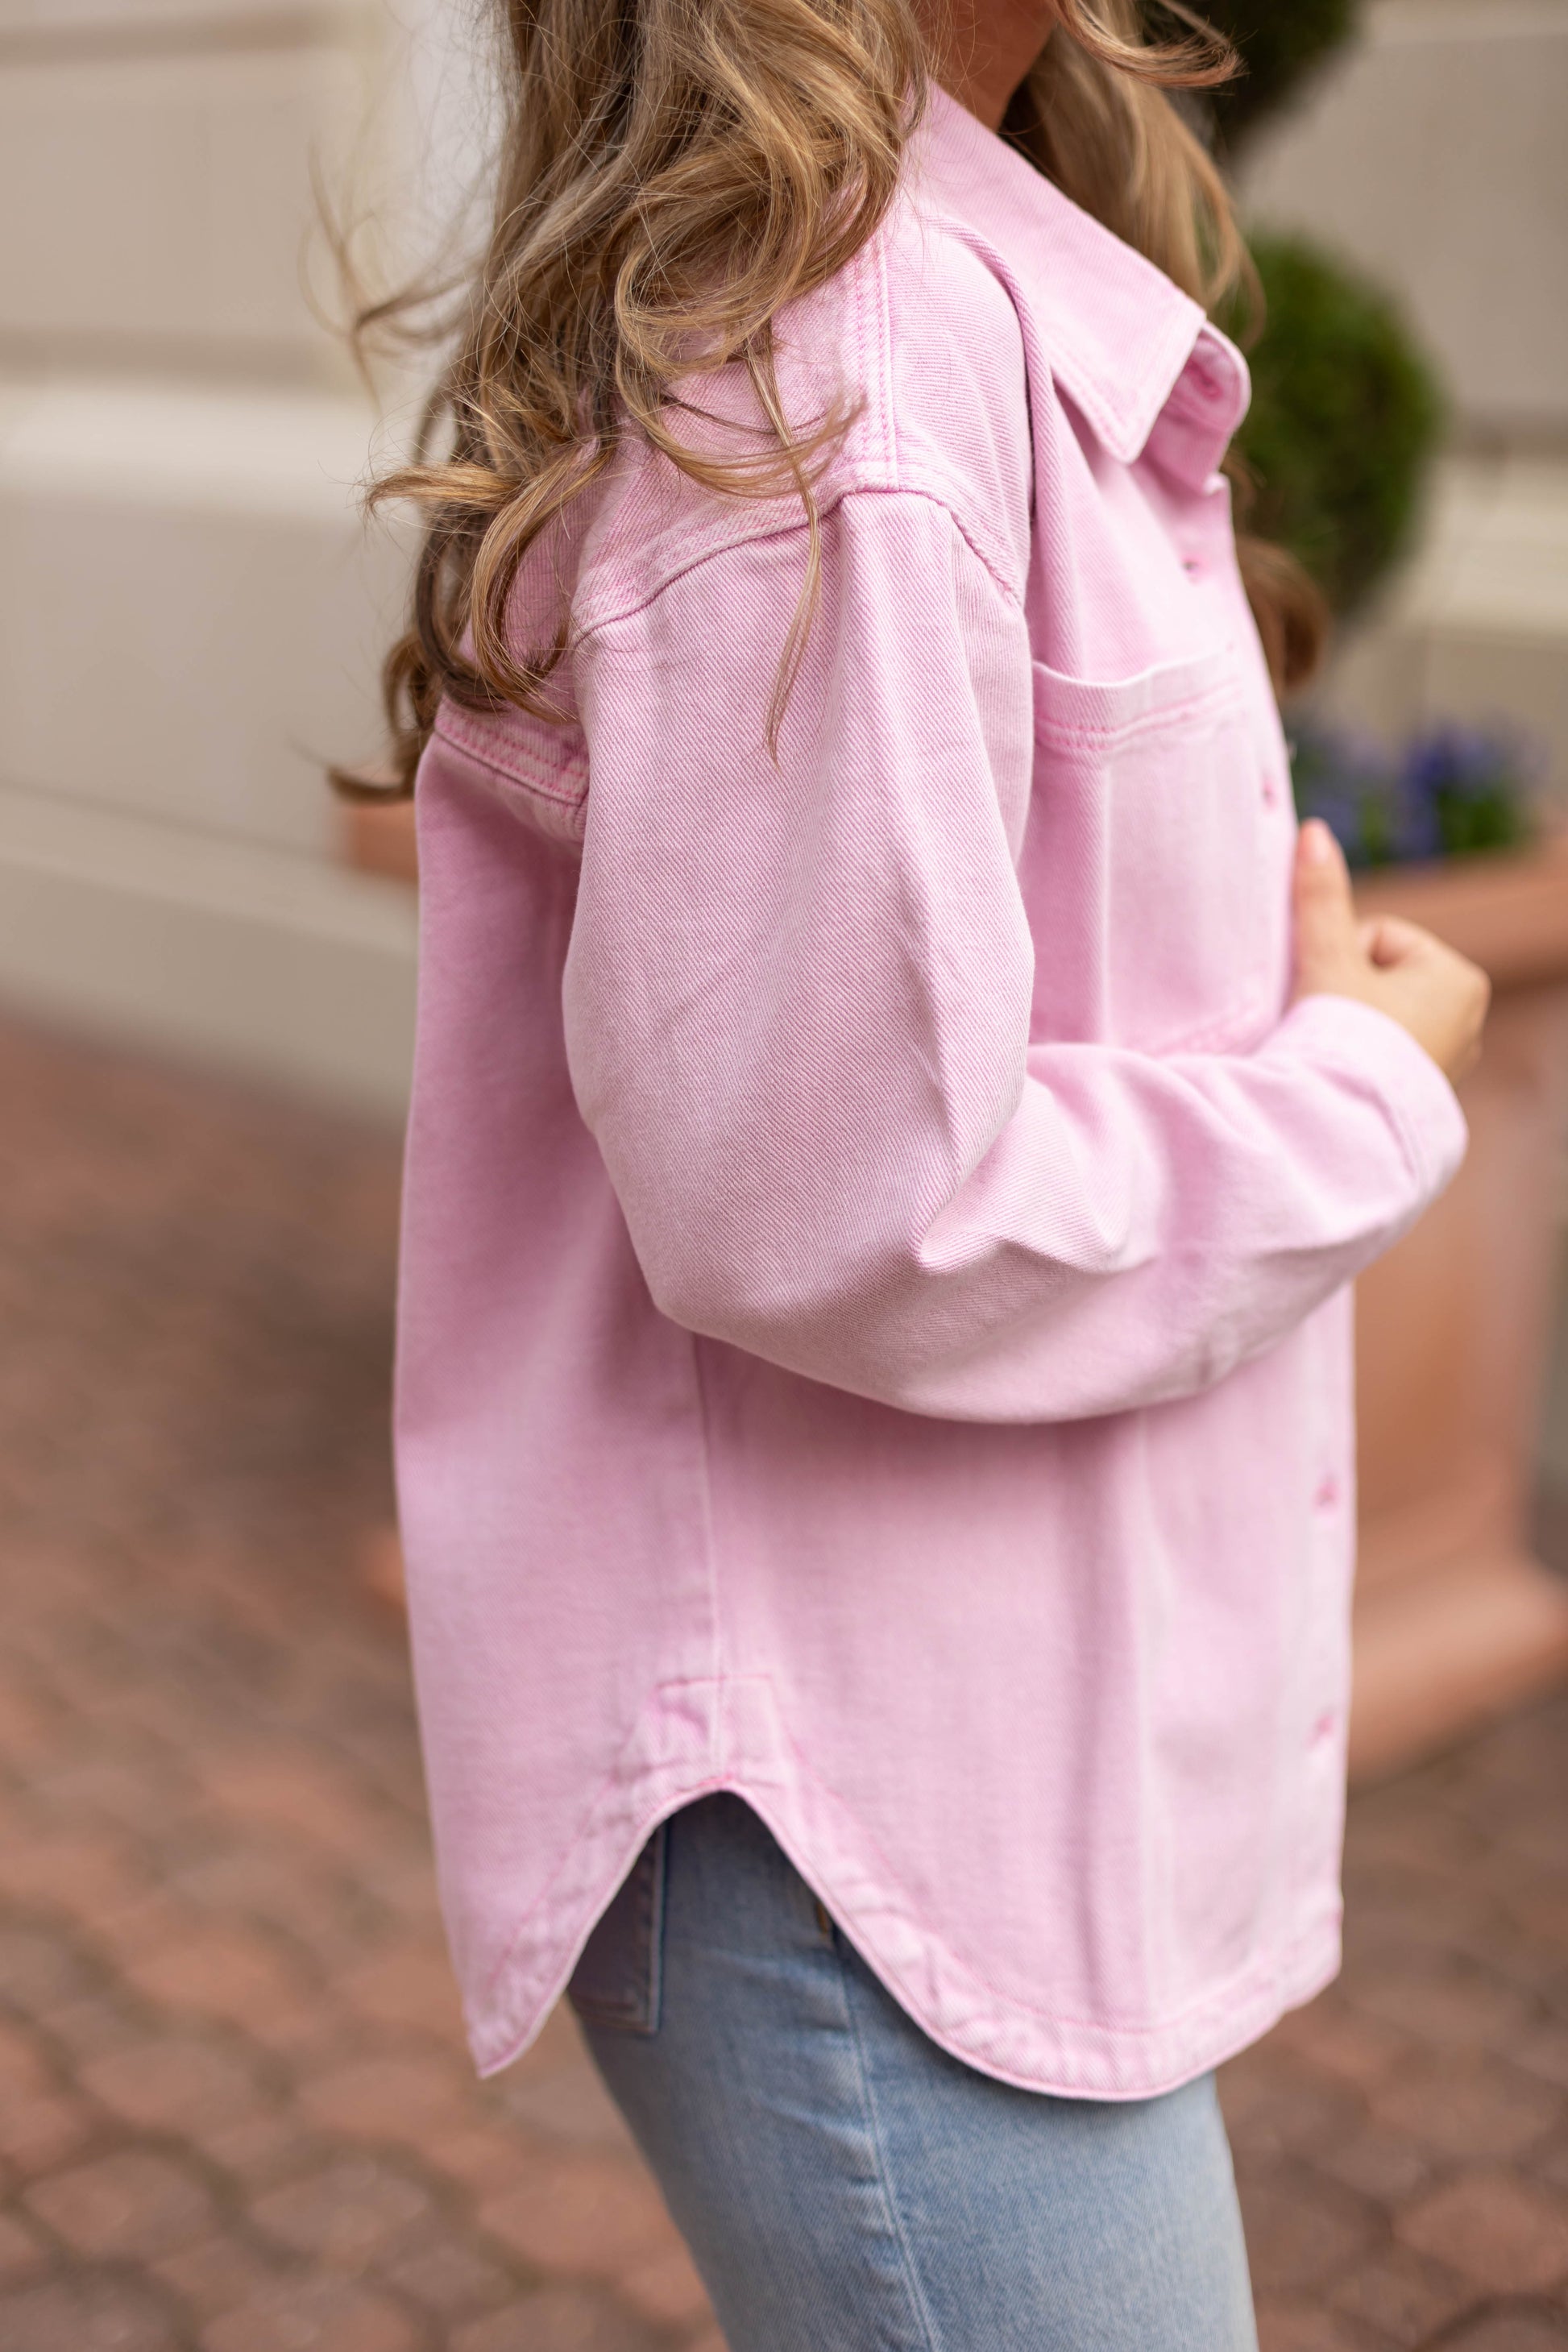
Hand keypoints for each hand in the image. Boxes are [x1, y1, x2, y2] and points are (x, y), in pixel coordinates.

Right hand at [1290, 819, 1489, 1084]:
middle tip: (1331, 1024)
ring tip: (1339, 1052)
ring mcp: (1452, 1058)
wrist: (1340, 1123)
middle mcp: (1470, 1017)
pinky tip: (1348, 1075)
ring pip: (1382, 1015)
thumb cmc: (1341, 1037)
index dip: (1342, 960)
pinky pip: (1387, 1054)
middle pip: (1382, 977)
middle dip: (1350, 994)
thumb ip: (1320, 896)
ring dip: (1354, 1025)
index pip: (1379, 940)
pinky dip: (1364, 1057)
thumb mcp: (1327, 958)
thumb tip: (1314, 830)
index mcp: (1460, 977)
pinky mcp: (1428, 1091)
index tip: (1332, 995)